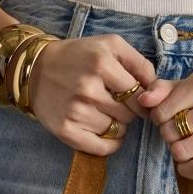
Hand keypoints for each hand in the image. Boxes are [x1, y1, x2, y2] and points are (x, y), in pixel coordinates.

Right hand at [28, 35, 159, 153]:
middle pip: (130, 115)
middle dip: (128, 112)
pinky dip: (109, 144)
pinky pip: (102, 148)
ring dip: (117, 126)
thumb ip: (138, 62)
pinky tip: (105, 133)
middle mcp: (88, 87)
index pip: (139, 94)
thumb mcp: (109, 45)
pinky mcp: (66, 130)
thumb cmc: (78, 56)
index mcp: (101, 62)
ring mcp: (76, 111)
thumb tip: (156, 89)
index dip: (142, 100)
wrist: (36, 69)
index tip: (135, 99)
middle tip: (116, 104)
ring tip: (105, 113)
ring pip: (117, 131)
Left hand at [137, 68, 192, 177]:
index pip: (162, 111)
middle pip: (171, 132)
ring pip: (182, 151)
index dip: (158, 119)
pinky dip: (186, 169)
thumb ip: (164, 90)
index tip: (168, 119)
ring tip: (185, 145)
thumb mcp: (191, 84)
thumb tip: (142, 101)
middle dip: (169, 135)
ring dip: (177, 152)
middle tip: (178, 133)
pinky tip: (188, 162)